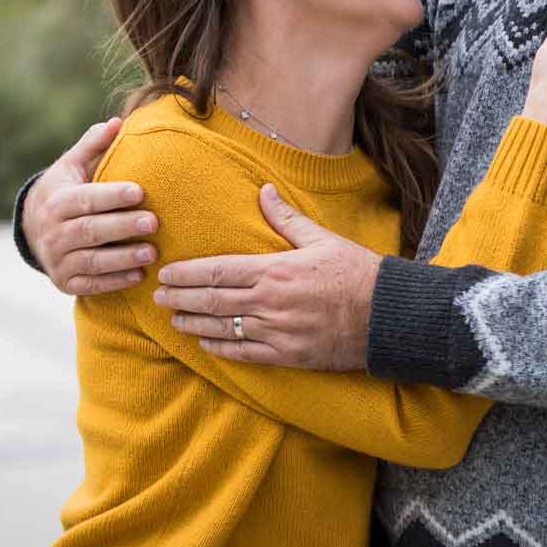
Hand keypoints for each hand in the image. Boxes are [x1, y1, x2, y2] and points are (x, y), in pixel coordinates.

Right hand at [22, 116, 159, 294]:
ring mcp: (58, 260)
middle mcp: (53, 233)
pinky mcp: (65, 282)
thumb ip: (93, 145)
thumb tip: (117, 122)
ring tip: (152, 252)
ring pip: (91, 261)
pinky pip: (91, 285)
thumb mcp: (72, 166)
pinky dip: (114, 282)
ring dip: (122, 258)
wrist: (34, 229)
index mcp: (57, 202)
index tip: (139, 191)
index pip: (85, 199)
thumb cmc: (65, 191)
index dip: (111, 196)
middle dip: (122, 227)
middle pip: (89, 230)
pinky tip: (139, 276)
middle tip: (154, 222)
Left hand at [152, 184, 380, 369]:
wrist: (387, 315)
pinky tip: (206, 344)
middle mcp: (270, 303)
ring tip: (175, 320)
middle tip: (158, 297)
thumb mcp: (321, 239)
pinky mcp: (288, 355)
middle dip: (182, 299)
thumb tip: (263, 191)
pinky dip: (221, 348)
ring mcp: (277, 332)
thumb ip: (286, 219)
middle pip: (213, 301)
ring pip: (224, 328)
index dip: (187, 274)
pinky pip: (245, 353)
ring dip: (195, 324)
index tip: (166, 274)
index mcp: (275, 270)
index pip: (218, 271)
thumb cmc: (356, 272)